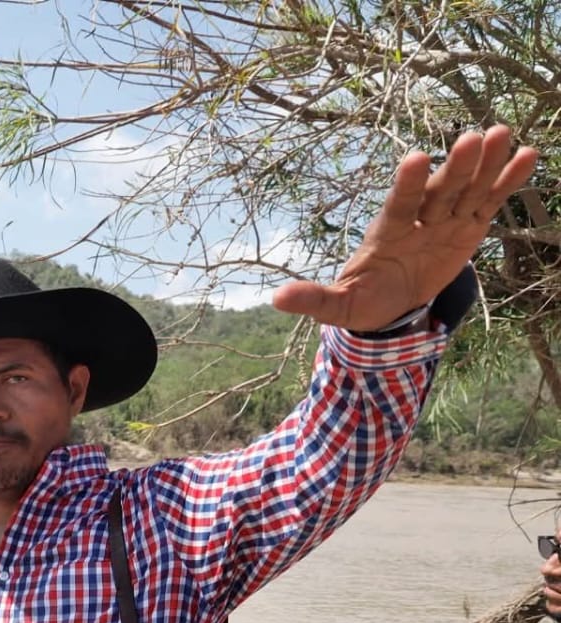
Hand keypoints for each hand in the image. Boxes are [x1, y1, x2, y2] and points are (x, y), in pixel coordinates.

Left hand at [272, 126, 538, 329]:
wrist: (390, 303)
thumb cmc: (362, 300)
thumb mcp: (338, 306)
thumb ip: (315, 300)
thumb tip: (277, 300)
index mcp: (386, 233)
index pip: (398, 205)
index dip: (407, 184)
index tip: (415, 159)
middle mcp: (418, 219)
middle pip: (438, 190)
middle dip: (454, 167)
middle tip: (472, 137)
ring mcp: (445, 220)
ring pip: (466, 189)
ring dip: (485, 164)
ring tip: (503, 134)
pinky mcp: (468, 226)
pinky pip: (489, 201)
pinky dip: (507, 182)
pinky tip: (527, 156)